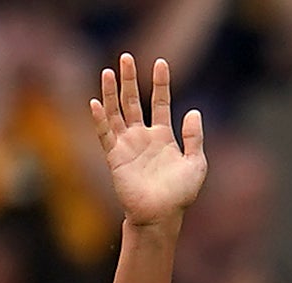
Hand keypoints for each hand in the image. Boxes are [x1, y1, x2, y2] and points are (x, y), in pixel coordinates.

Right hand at [88, 54, 205, 229]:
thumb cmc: (180, 194)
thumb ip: (194, 137)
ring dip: (111, 93)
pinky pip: (105, 135)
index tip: (161, 62)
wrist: (161, 216)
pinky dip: (100, 119)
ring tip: (108, 71)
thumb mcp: (196, 163)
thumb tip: (193, 111)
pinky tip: (95, 102)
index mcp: (163, 137)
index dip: (161, 83)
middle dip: (130, 80)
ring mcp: (128, 146)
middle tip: (126, 57)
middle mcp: (143, 137)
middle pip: (134, 102)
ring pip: (117, 113)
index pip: (160, 102)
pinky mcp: (115, 158)